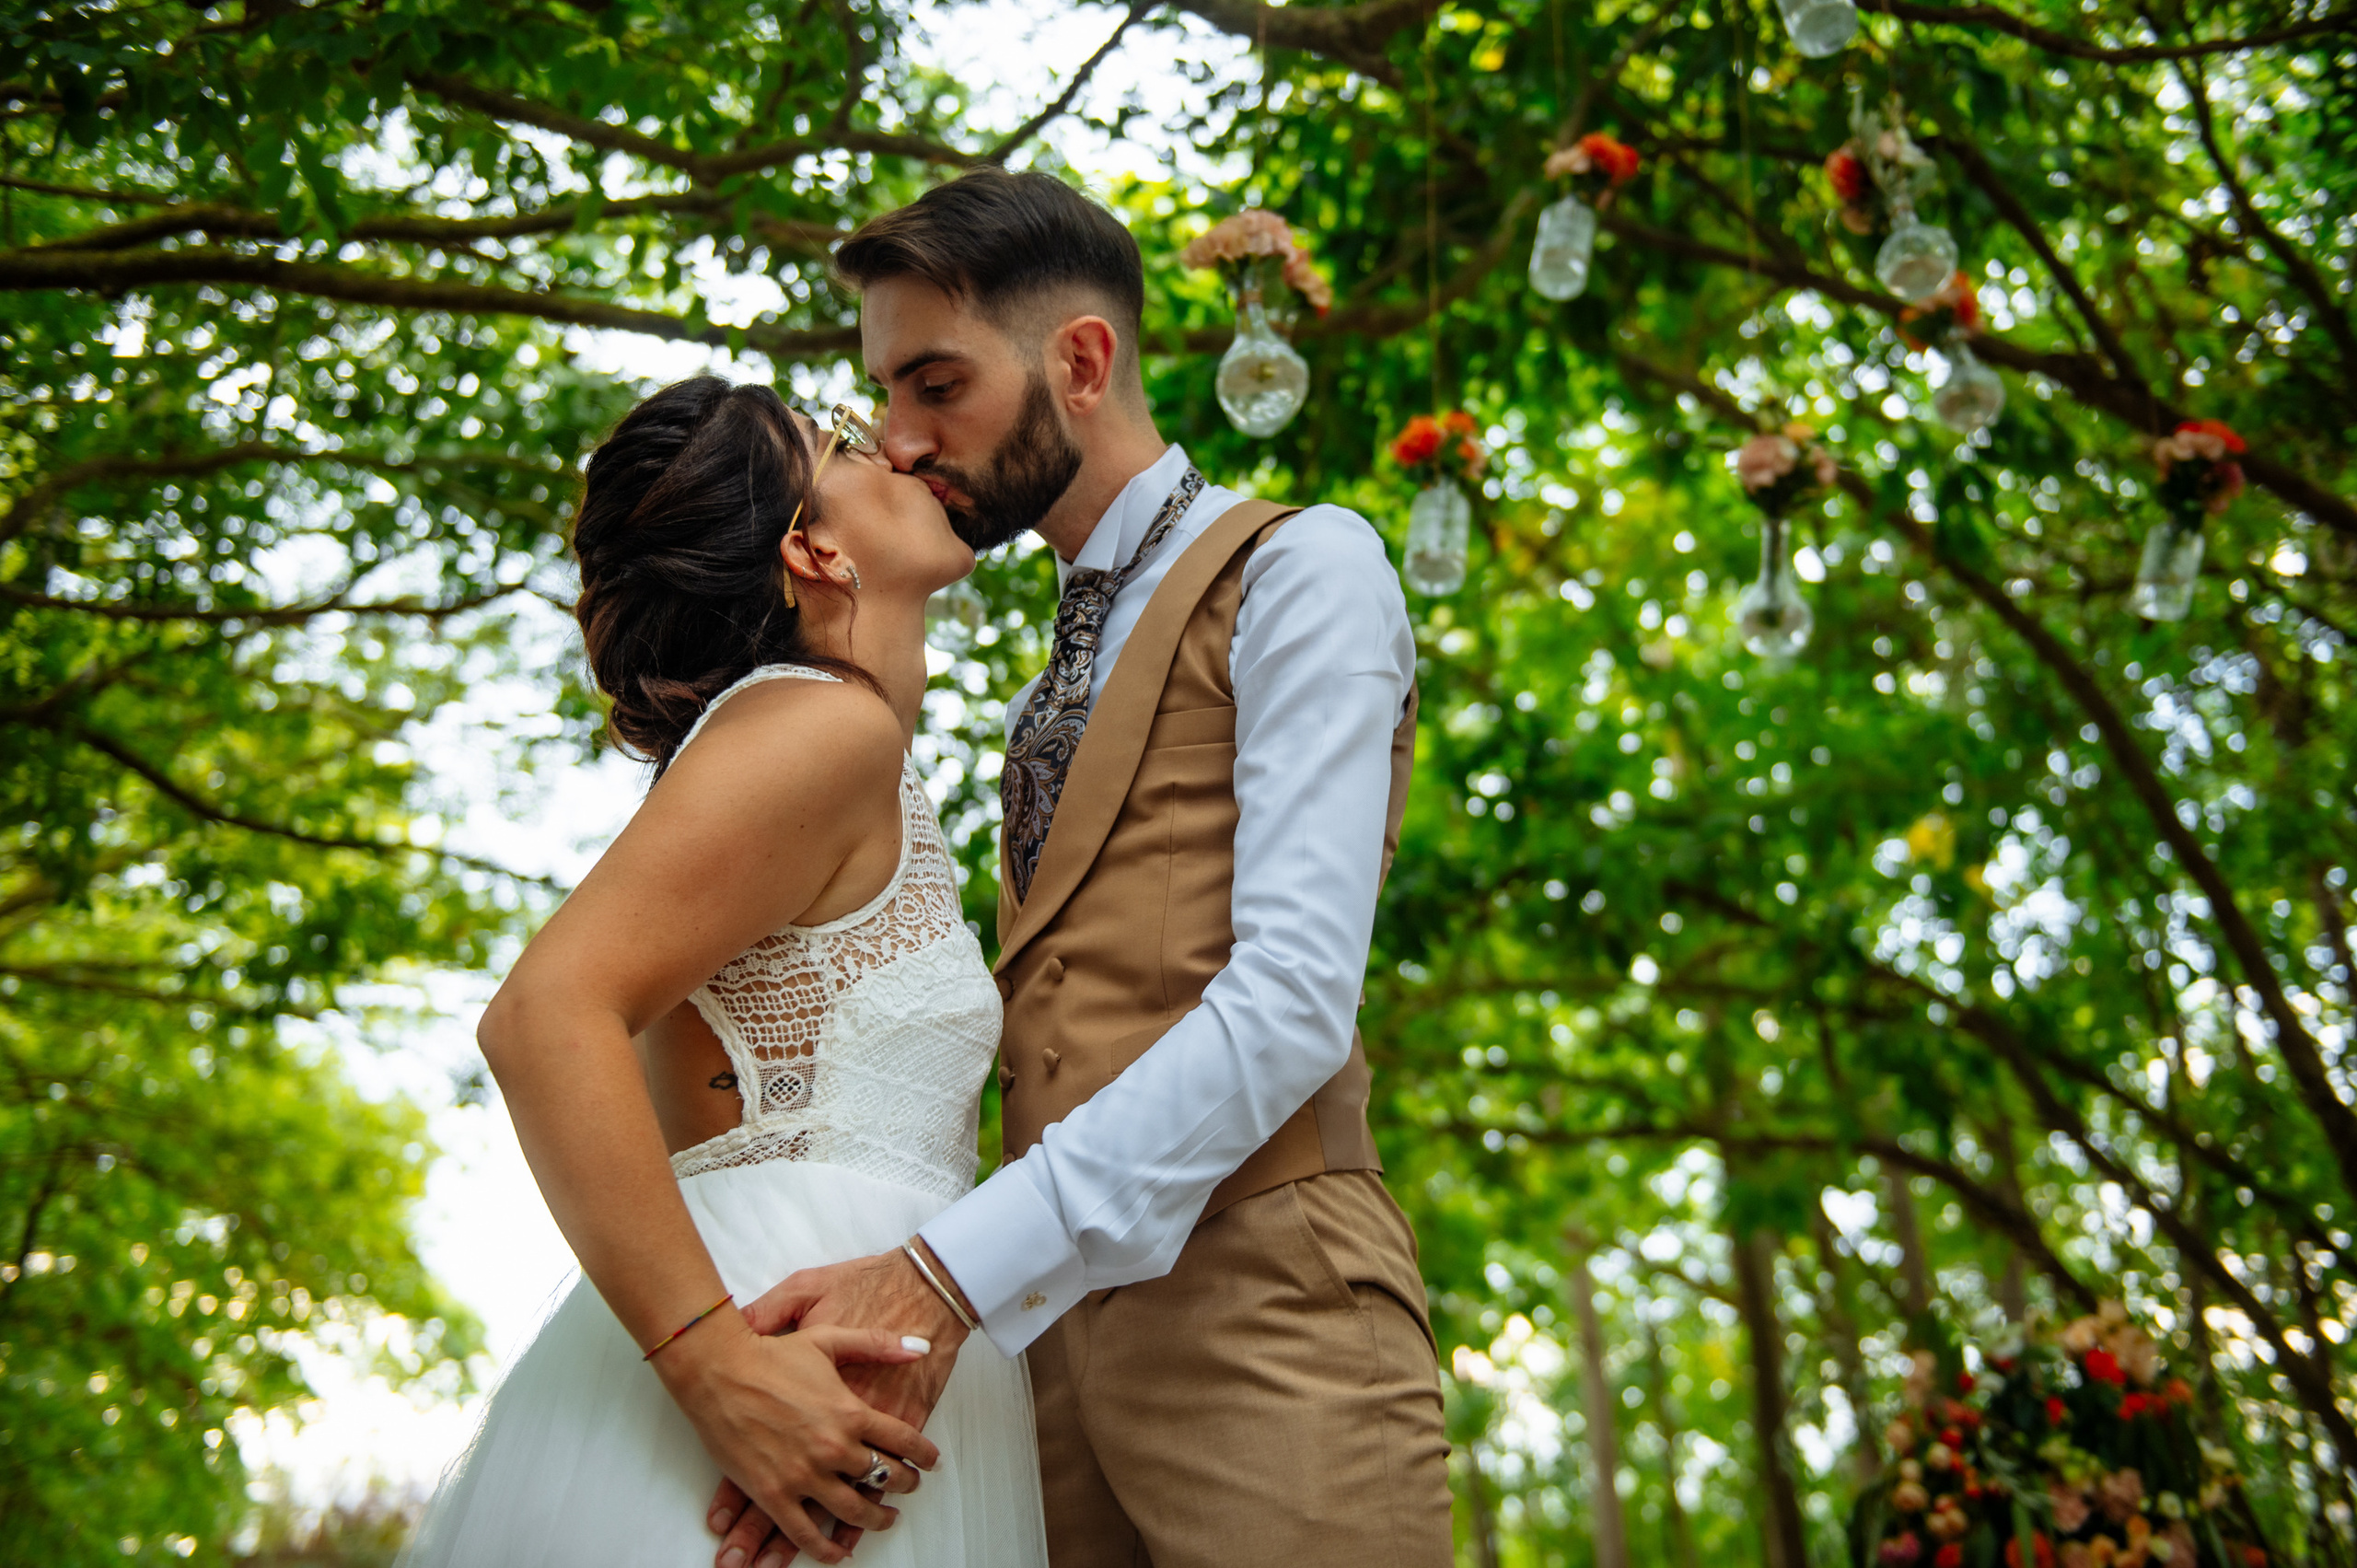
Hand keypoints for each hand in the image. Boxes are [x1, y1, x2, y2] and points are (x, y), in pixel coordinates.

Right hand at [707, 1246, 974, 1567]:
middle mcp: (832, 1448)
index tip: (930, 1461)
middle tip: (909, 1488)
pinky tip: (837, 1552)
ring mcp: (803, 1475)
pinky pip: (806, 1533)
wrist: (719, 1370)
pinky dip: (826, 1548)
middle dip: (904, 1485)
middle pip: (884, 1477)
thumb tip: (920, 1347)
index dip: (923, 1454)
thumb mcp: (829, 1338)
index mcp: (850, 1412)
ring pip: (853, 1510)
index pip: (903, 1440)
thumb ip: (877, 1344)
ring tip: (884, 1520)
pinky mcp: (773, 1494)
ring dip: (875, 1519)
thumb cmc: (770, 1353)